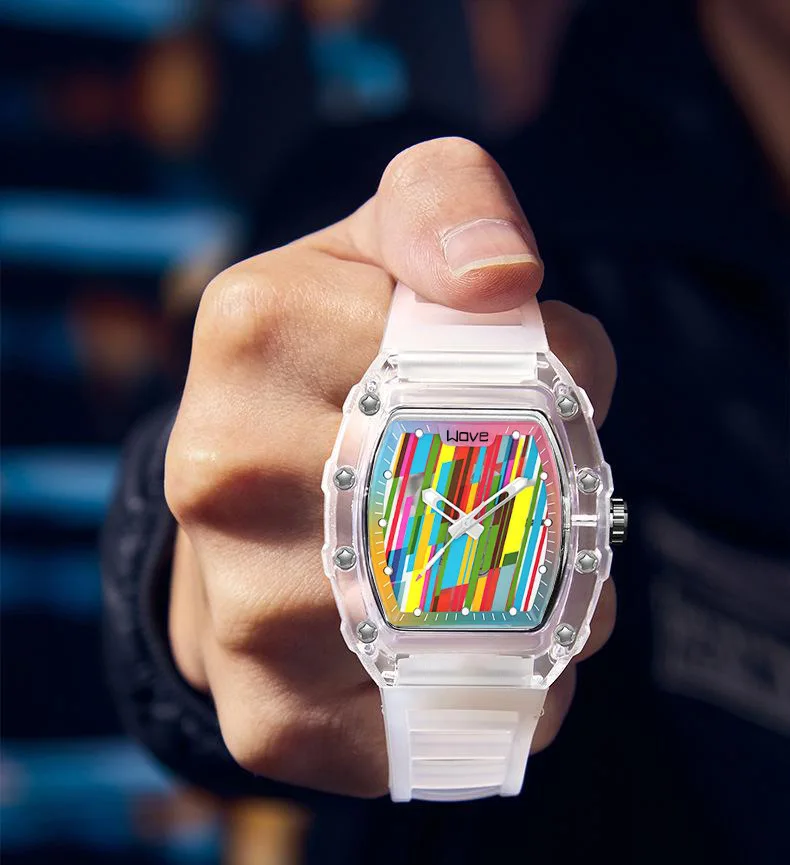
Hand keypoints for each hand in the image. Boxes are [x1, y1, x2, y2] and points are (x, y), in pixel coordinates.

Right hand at [165, 137, 617, 796]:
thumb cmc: (323, 363)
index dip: (550, 379)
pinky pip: (447, 718)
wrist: (236, 502)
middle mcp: (225, 473)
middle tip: (529, 485)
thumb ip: (446, 203)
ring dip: (544, 599)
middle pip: (499, 500)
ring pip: (486, 624)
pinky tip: (459, 642)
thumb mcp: (375, 244)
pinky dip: (498, 687)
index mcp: (254, 330)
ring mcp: (242, 606)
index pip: (497, 358)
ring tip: (502, 565)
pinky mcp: (272, 715)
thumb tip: (504, 278)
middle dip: (555, 497)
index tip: (521, 388)